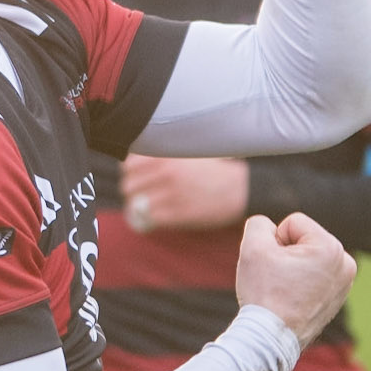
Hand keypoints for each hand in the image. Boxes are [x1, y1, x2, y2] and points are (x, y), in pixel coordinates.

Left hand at [119, 155, 247, 232]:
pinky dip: (150, 221)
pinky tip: (158, 219)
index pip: (128, 165)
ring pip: (135, 205)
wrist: (242, 187)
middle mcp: (165, 171)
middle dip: (134, 192)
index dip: (132, 174)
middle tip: (145, 196)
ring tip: (149, 208)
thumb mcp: (188, 149)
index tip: (139, 178)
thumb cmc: (216, 167)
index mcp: (166, 152)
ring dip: (139, 208)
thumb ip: (163, 150)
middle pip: (128, 186)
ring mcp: (171, 193)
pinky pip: (149, 219)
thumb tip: (133, 163)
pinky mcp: (177, 214)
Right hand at [235, 213, 354, 348]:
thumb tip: (271, 228)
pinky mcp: (338, 298)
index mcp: (331, 248)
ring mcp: (345, 283)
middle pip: (303, 239)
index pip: (293, 223)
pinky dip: (300, 283)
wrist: (270, 340)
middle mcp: (346, 264)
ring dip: (292, 267)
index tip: (274, 267)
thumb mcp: (253, 247)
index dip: (275, 241)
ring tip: (285, 291)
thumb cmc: (263, 294)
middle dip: (286, 254)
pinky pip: (313, 276)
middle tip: (278, 281)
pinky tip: (292, 300)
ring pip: (307, 257)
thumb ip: (259, 224)